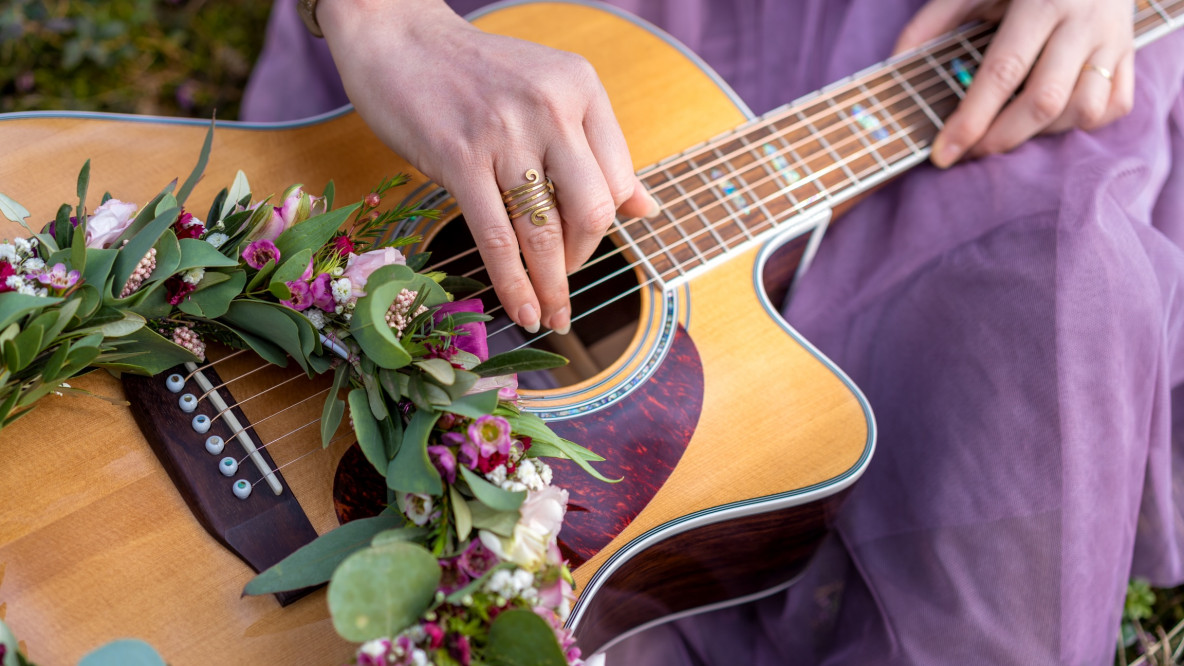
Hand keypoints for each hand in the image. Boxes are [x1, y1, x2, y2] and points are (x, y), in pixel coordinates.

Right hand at [318, 0, 658, 333]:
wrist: (397, 37)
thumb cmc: (474, 72)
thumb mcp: (549, 93)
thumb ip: (598, 150)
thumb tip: (648, 209)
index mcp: (582, 88)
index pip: (619, 178)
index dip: (607, 224)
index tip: (583, 243)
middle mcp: (551, 107)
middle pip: (593, 209)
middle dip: (581, 256)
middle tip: (562, 273)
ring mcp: (505, 133)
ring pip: (544, 231)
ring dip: (551, 285)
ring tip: (551, 316)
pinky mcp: (459, 159)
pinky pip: (496, 238)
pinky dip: (513, 284)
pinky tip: (522, 309)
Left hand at [893, 0, 1134, 167]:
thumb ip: (935, 20)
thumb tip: (895, 63)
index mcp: (1042, 1)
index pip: (1003, 73)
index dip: (970, 121)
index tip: (942, 154)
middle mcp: (1085, 22)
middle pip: (1045, 102)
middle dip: (1000, 139)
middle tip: (968, 154)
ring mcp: (1115, 40)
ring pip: (1084, 110)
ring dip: (1040, 134)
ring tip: (1007, 131)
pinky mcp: (1132, 53)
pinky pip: (1115, 106)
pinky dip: (1080, 124)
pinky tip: (1049, 120)